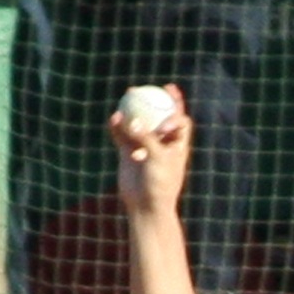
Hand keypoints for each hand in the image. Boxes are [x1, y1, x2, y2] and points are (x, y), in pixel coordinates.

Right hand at [111, 83, 192, 216]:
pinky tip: (114, 117)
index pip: (180, 122)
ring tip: (127, 94)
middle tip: (147, 87)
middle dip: (154, 101)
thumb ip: (146, 138)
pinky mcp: (128, 154)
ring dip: (133, 110)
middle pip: (158, 118)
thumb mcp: (157, 158)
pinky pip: (122, 136)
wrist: (146, 206)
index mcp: (177, 145)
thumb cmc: (160, 184)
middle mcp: (161, 144)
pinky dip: (118, 127)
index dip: (176, 108)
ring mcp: (144, 148)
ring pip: (138, 125)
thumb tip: (134, 119)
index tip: (168, 100)